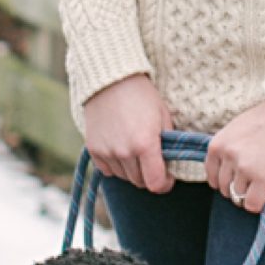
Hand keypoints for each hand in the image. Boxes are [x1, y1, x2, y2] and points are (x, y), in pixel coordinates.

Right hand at [82, 73, 175, 190]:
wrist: (111, 80)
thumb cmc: (142, 96)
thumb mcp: (163, 117)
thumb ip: (169, 145)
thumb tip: (170, 166)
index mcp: (145, 144)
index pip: (156, 184)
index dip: (165, 184)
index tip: (167, 177)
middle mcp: (124, 152)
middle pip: (139, 182)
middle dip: (148, 175)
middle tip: (152, 160)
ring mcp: (106, 151)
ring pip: (123, 177)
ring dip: (132, 170)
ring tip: (135, 150)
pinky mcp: (93, 149)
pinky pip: (108, 170)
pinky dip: (115, 165)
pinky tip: (120, 148)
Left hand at [205, 99, 264, 214]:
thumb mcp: (237, 128)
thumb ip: (228, 148)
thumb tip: (227, 172)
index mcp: (218, 144)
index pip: (211, 176)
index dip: (224, 181)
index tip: (235, 181)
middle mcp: (228, 156)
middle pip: (224, 188)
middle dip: (236, 188)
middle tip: (251, 183)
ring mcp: (244, 167)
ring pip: (238, 196)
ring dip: (248, 195)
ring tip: (260, 186)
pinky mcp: (262, 177)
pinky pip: (252, 204)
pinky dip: (257, 204)